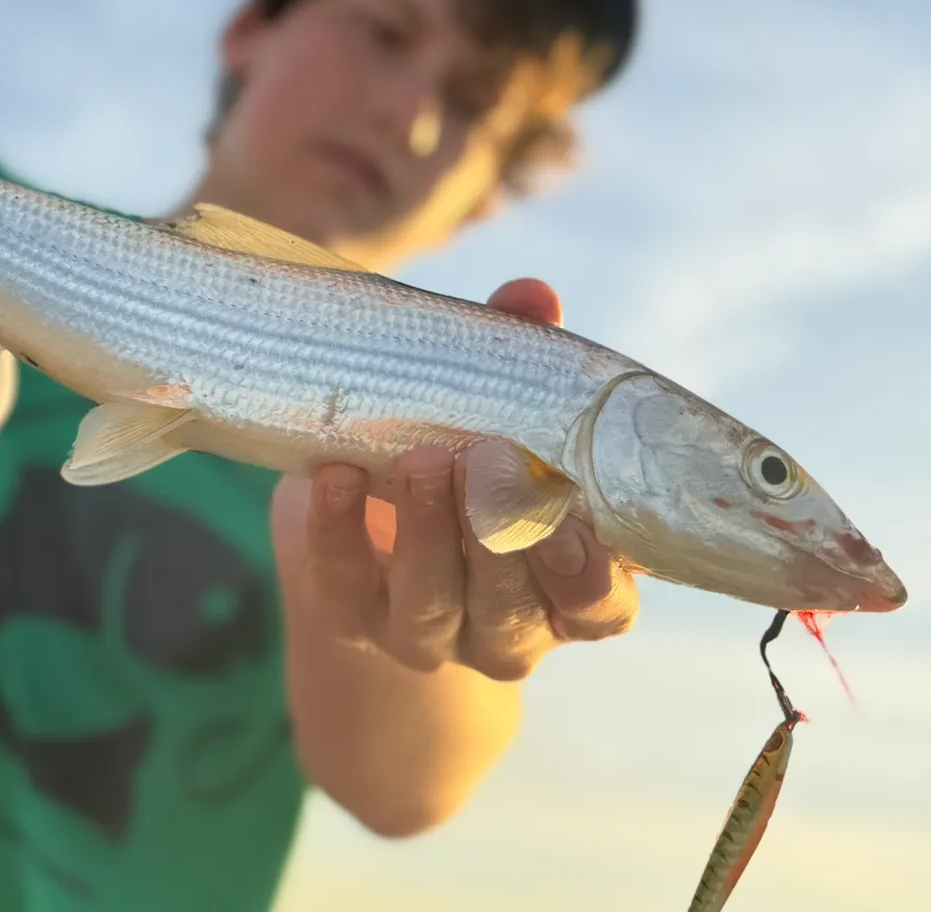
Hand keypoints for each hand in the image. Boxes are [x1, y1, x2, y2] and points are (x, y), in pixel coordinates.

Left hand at [280, 278, 638, 679]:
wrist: (358, 519)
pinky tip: (334, 476)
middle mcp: (501, 629)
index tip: (569, 525)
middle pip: (509, 609)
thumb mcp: (491, 410)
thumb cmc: (458, 454)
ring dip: (427, 531)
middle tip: (486, 458)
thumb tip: (532, 298)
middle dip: (497, 536)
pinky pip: (341, 587)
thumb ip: (517, 357)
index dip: (586, 578)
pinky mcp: (347, 617)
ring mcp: (423, 632)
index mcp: (561, 586)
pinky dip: (336, 531)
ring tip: (422, 460)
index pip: (597, 609)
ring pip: (429, 605)